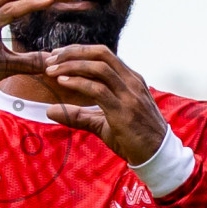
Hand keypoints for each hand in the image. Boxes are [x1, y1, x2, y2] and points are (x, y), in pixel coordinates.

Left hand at [42, 45, 167, 164]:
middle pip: (101, 54)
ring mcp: (130, 95)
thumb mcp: (104, 122)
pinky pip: (98, 90)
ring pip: (99, 68)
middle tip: (51, 58)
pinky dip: (78, 83)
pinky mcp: (124, 111)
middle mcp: (132, 82)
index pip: (103, 55)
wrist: (157, 156)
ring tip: (51, 70)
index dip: (79, 51)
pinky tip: (62, 82)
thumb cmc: (134, 138)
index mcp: (131, 80)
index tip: (58, 54)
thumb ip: (80, 115)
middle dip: (74, 52)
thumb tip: (50, 111)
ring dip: (72, 65)